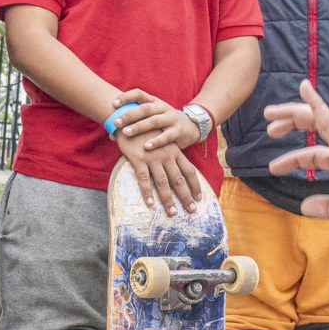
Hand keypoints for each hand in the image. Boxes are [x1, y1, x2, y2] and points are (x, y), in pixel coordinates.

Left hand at [112, 90, 195, 150]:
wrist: (192, 126)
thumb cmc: (164, 123)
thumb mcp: (152, 118)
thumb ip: (133, 124)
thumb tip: (111, 135)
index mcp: (155, 102)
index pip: (140, 94)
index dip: (127, 97)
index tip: (114, 104)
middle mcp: (163, 108)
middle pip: (145, 108)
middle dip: (129, 115)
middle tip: (116, 122)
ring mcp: (171, 118)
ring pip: (154, 121)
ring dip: (139, 127)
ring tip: (126, 133)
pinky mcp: (178, 131)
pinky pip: (166, 136)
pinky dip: (156, 141)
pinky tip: (146, 147)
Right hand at [114, 99, 203, 213]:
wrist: (129, 117)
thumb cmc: (145, 130)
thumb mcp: (161, 140)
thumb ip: (166, 154)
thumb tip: (171, 169)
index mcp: (174, 151)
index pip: (189, 170)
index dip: (195, 185)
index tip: (199, 198)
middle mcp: (167, 155)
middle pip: (179, 180)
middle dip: (187, 196)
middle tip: (192, 211)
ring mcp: (153, 158)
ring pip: (163, 183)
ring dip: (168, 200)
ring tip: (173, 213)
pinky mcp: (139, 160)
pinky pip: (144, 180)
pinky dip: (147, 193)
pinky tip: (150, 204)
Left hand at [264, 80, 328, 221]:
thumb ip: (327, 206)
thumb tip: (304, 206)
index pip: (315, 155)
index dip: (293, 159)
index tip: (274, 167)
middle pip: (314, 128)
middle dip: (291, 124)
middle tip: (270, 128)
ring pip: (316, 119)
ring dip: (293, 113)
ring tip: (270, 113)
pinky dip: (316, 102)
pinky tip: (305, 87)